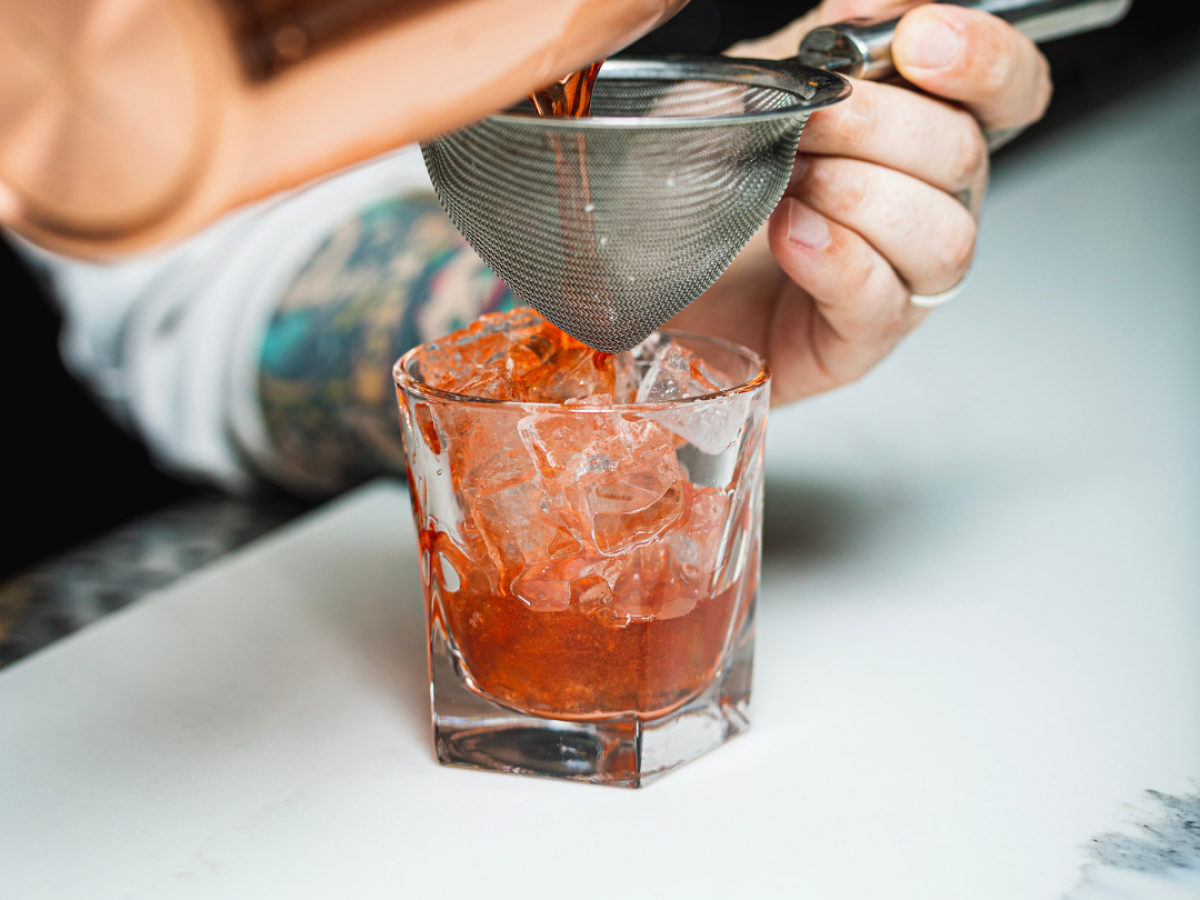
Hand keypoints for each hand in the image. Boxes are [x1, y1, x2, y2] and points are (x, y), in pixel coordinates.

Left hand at [667, 0, 1052, 405]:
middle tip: (812, 118)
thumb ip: (815, 51)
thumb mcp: (752, 94)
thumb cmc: (701, 189)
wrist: (642, 283)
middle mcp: (925, 206)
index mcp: (917, 136)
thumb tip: (861, 6)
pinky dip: (838, 260)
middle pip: (965, 155)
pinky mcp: (855, 342)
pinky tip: (791, 235)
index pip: (1006, 92)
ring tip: (789, 181)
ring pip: (943, 234)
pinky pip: (881, 302)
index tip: (916, 37)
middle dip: (883, 124)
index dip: (983, 59)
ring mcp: (898, 280)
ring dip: (861, 194)